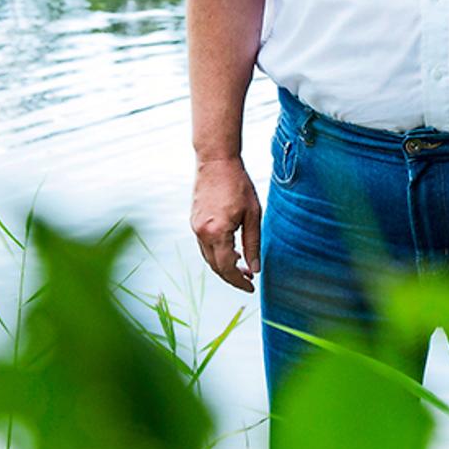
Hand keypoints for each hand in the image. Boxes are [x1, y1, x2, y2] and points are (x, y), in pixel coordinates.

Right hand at [190, 159, 262, 291]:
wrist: (216, 161)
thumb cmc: (237, 184)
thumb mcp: (253, 214)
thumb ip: (253, 244)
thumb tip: (254, 268)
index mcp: (217, 232)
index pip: (227, 268)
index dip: (239, 281)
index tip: (251, 287)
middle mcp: (202, 233)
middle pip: (215, 266)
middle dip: (232, 276)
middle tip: (249, 279)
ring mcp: (195, 227)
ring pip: (208, 257)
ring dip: (224, 265)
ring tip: (242, 266)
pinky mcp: (194, 221)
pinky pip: (204, 245)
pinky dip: (217, 253)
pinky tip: (230, 250)